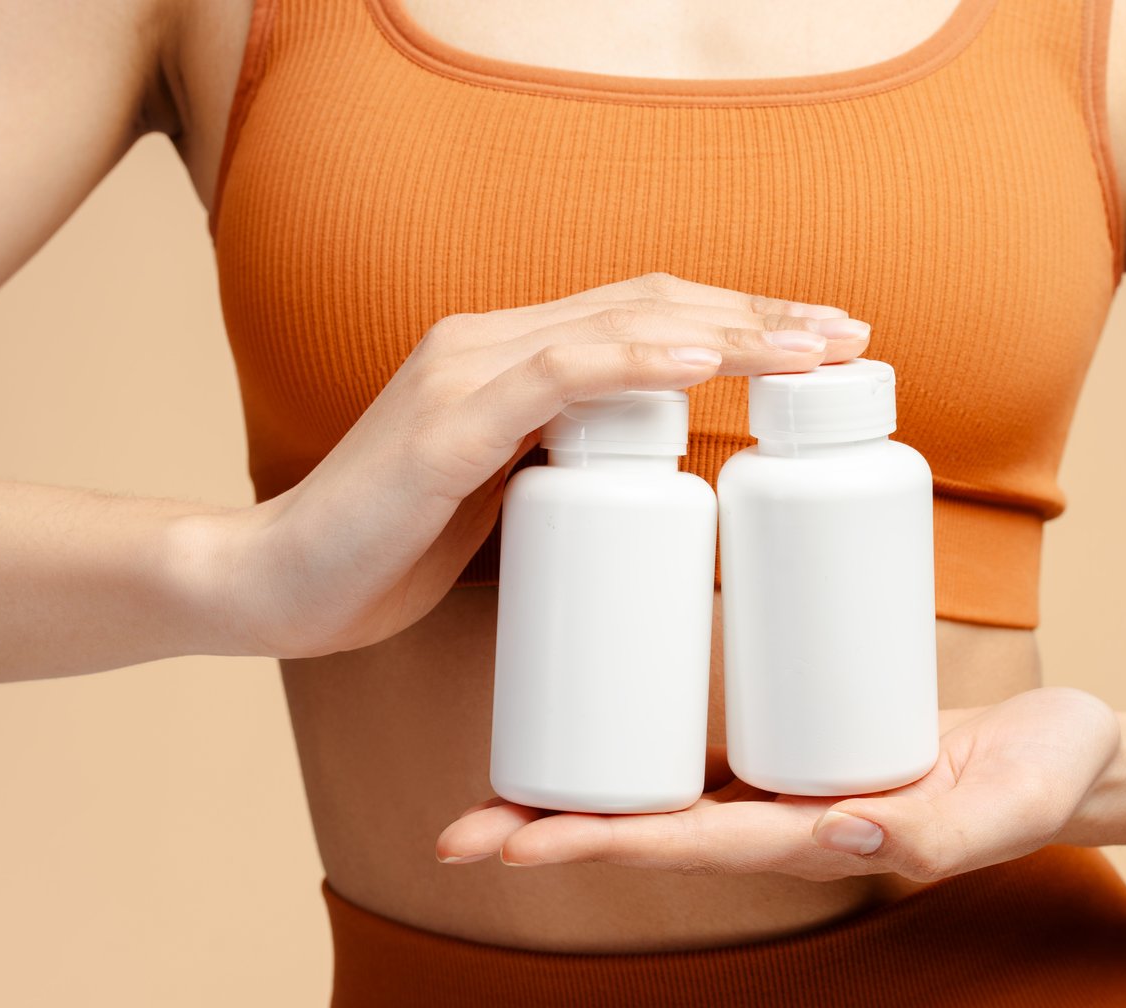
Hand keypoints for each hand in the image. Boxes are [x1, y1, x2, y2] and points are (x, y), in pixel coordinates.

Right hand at [202, 273, 870, 657]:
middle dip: (763, 316)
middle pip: (654, 303)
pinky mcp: (443, 427)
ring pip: (621, 323)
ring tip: (815, 351)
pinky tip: (700, 361)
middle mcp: (490, 341)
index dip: (744, 318)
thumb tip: (651, 481)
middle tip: (852, 340)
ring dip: (730, 332)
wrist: (273, 587)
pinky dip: (633, 360)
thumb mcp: (502, 494)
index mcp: (510, 355)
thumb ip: (561, 465)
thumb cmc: (388, 550)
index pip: (648, 313)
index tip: (827, 347)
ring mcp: (464, 373)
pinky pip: (554, 374)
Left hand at [436, 686, 1121, 881]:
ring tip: (498, 790)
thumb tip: (839, 831)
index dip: (598, 846)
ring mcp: (787, 789)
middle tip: (460, 831)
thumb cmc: (1044, 780)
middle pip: (651, 832)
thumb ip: (937, 828)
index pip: (687, 848)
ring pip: (667, 797)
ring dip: (584, 800)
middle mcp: (784, 822)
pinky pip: (709, 756)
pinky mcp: (798, 747)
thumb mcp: (1004, 806)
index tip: (513, 845)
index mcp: (815, 841)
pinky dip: (645, 751)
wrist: (1067, 749)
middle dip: (556, 835)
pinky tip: (600, 731)